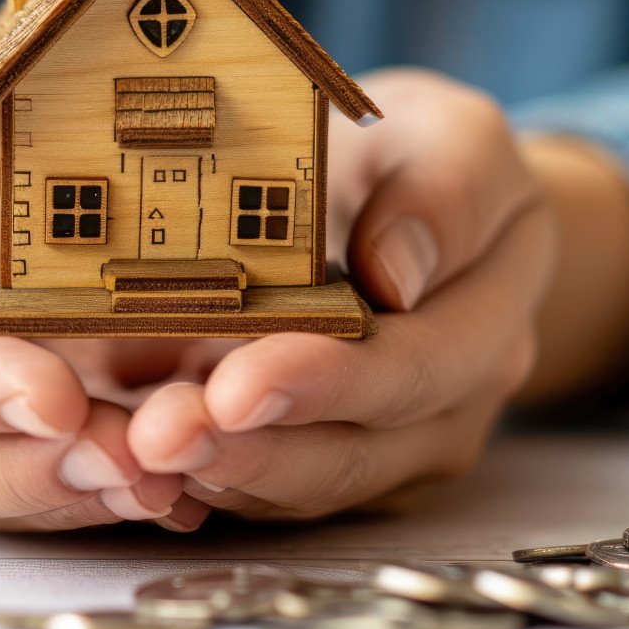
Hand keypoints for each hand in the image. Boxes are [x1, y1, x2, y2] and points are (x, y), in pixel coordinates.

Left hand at [125, 70, 557, 519]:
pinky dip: (209, 480)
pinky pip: (273, 490)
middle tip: (162, 438)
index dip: (324, 383)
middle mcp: (450, 404)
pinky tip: (145, 463)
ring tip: (140, 452)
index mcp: (488, 318)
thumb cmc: (425, 161)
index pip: (413, 368)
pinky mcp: (337, 459)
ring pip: (305, 486)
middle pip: (353, 452)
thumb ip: (442, 194)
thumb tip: (395, 273)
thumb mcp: (454, 138)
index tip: (239, 386)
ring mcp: (396, 445)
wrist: (424, 209)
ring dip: (220, 474)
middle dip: (252, 451)